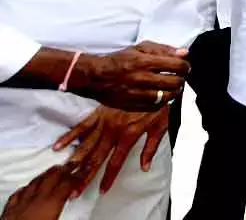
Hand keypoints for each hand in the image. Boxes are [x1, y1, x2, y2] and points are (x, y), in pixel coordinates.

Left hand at [1, 162, 83, 219]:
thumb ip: (69, 216)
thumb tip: (81, 216)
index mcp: (52, 203)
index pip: (68, 183)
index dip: (79, 175)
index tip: (86, 169)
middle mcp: (36, 200)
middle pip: (52, 177)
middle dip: (64, 169)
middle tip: (72, 164)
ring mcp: (21, 204)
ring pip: (35, 182)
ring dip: (46, 175)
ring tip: (52, 171)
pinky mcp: (9, 212)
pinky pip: (18, 194)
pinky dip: (25, 188)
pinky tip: (26, 187)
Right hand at [53, 105, 168, 194]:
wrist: (151, 82)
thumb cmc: (157, 105)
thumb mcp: (160, 126)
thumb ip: (151, 148)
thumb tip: (145, 168)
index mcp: (128, 135)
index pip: (116, 162)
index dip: (109, 177)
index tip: (102, 190)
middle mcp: (113, 131)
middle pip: (96, 158)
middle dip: (85, 176)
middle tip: (74, 191)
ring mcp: (103, 121)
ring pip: (86, 145)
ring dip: (75, 160)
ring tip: (65, 173)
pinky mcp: (98, 113)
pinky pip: (81, 126)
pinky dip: (69, 136)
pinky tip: (57, 146)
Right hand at [73, 42, 188, 111]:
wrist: (95, 77)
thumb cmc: (119, 60)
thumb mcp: (140, 48)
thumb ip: (163, 49)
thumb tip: (184, 53)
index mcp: (144, 62)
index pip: (177, 66)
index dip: (186, 66)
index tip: (185, 66)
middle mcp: (141, 79)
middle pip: (175, 82)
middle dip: (182, 79)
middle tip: (180, 76)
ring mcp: (137, 94)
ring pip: (168, 96)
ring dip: (174, 91)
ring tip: (172, 86)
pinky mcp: (133, 106)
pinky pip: (156, 106)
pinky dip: (163, 101)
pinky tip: (161, 94)